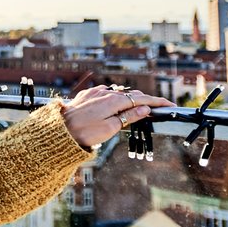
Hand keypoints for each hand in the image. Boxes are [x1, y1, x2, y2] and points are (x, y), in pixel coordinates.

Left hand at [59, 85, 173, 148]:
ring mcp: (94, 93)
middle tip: (158, 107)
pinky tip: (116, 103)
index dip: (157, 102)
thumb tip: (145, 107)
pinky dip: (115, 98)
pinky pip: (105, 94)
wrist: (57, 130)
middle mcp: (105, 93)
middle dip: (146, 100)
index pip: (141, 99)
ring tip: (140, 106)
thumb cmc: (84, 132)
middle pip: (131, 95)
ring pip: (118, 94)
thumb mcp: (110, 127)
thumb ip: (129, 116)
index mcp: (114, 101)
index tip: (170, 105)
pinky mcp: (85, 96)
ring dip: (130, 99)